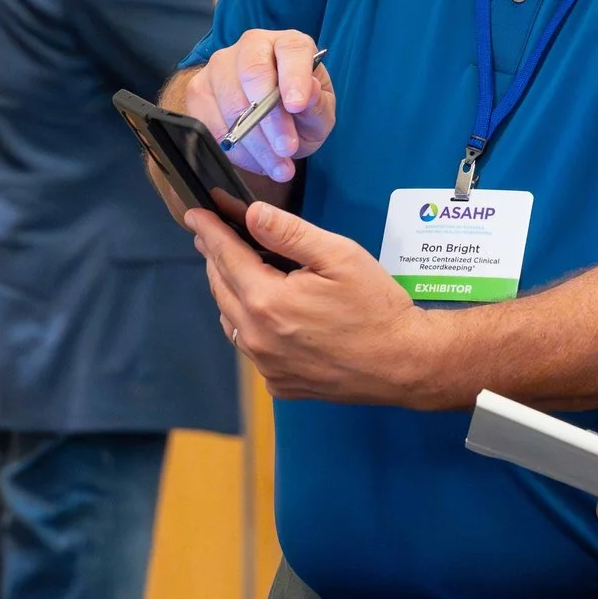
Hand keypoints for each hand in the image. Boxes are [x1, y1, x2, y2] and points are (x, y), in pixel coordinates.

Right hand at [186, 29, 335, 181]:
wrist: (267, 123)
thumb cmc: (299, 111)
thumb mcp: (319, 112)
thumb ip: (317, 105)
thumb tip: (309, 92)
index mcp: (287, 44)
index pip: (291, 49)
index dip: (294, 76)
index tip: (297, 106)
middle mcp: (251, 47)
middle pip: (253, 74)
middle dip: (271, 118)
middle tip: (286, 148)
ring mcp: (219, 66)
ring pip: (231, 103)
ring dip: (255, 142)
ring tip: (278, 166)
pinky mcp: (198, 91)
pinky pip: (211, 123)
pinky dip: (236, 150)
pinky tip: (256, 162)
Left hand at [188, 199, 435, 404]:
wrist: (403, 363)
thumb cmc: (376, 306)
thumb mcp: (339, 256)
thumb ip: (290, 233)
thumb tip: (251, 214)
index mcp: (267, 301)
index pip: (225, 256)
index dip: (209, 231)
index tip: (194, 215)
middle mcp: (257, 338)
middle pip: (221, 288)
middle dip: (215, 258)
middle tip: (213, 236)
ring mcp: (266, 366)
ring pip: (231, 320)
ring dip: (230, 292)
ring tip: (239, 270)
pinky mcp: (280, 384)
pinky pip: (252, 348)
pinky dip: (251, 326)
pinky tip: (269, 314)